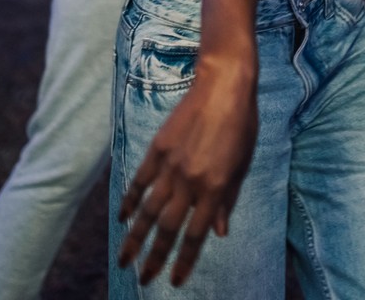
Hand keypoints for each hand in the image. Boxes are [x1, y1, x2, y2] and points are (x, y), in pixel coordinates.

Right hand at [117, 65, 258, 285]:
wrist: (223, 84)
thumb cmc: (242, 124)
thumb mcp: (243, 164)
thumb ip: (228, 199)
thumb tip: (218, 232)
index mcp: (215, 186)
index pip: (196, 235)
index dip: (184, 261)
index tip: (173, 280)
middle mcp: (190, 180)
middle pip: (168, 229)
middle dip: (153, 258)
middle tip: (142, 279)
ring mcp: (171, 165)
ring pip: (148, 211)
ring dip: (134, 238)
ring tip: (123, 260)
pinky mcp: (158, 149)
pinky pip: (139, 181)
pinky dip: (129, 201)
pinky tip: (121, 218)